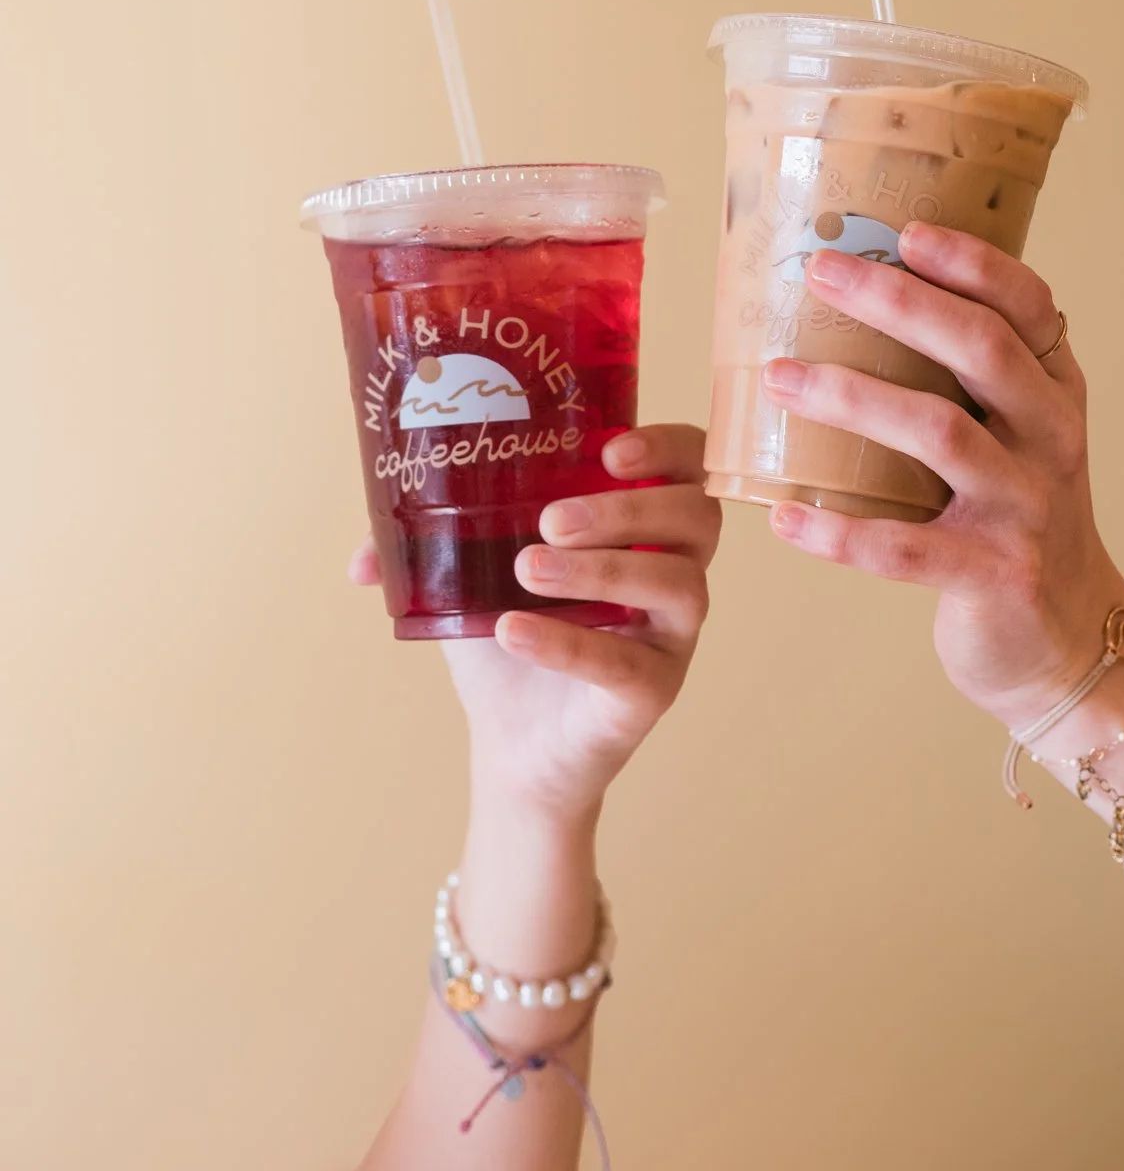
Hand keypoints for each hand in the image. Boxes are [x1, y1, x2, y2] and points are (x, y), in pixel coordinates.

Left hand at [349, 424, 719, 819]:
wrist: (508, 743)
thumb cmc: (509, 638)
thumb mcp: (468, 575)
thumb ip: (420, 546)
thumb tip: (360, 559)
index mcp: (643, 524)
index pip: (690, 466)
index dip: (666, 448)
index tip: (610, 450)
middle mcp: (674, 572)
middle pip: (696, 517)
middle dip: (626, 508)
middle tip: (549, 520)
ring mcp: (672, 637)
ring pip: (678, 584)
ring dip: (603, 567)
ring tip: (526, 569)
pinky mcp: (655, 694)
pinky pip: (630, 665)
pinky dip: (570, 644)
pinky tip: (514, 631)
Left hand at [761, 222, 1123, 730]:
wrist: (1071, 641)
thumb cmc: (1019, 516)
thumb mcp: (1020, 436)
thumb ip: (972, 377)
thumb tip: (860, 296)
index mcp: (1056, 393)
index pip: (1030, 307)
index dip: (974, 263)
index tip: (905, 232)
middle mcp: (1051, 439)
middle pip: (981, 349)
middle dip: (896, 303)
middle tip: (820, 273)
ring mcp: (1026, 508)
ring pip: (939, 432)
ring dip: (850, 397)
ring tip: (780, 378)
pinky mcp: (992, 575)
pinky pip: (902, 549)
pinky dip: (837, 532)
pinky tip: (783, 515)